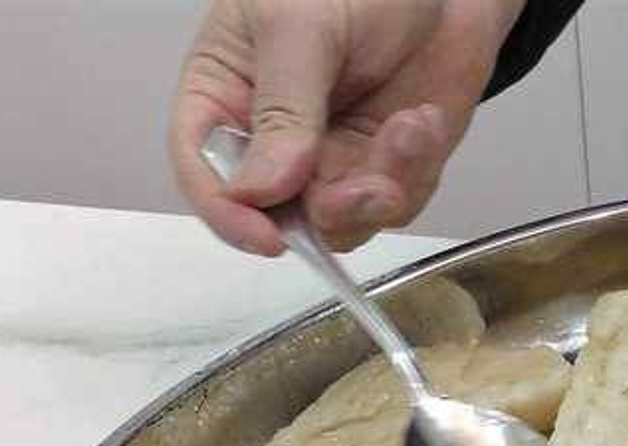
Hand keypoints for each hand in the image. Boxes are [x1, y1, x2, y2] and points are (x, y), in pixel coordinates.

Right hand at [170, 0, 524, 254]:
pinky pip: (399, 200)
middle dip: (332, 211)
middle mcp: (275, 140)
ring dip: (383, 189)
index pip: (204, 173)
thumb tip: (260, 189)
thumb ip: (282, 109)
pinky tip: (423, 118)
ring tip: (411, 128)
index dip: (229, 215)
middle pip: (282, 216)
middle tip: (370, 187)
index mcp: (224, 95)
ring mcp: (334, 158)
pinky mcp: (389, 167)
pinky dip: (416, 169)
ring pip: (346, 221)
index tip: (268, 238)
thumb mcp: (299, 25)